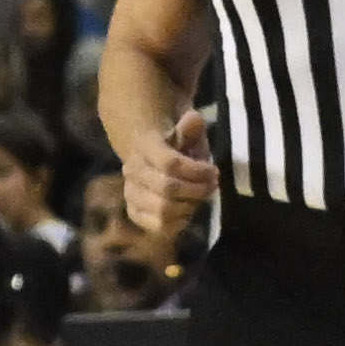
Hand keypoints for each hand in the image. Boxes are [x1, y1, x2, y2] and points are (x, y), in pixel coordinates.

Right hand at [114, 100, 225, 244]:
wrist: (149, 156)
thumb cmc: (175, 143)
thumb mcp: (186, 130)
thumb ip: (190, 128)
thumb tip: (193, 120)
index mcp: (144, 145)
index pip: (170, 163)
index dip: (197, 171)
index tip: (214, 171)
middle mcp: (132, 170)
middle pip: (168, 188)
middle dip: (197, 189)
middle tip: (212, 185)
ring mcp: (130, 192)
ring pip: (163, 210)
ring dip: (189, 206)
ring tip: (199, 196)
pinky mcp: (134, 211)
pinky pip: (158, 225)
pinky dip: (178, 221)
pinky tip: (187, 209)